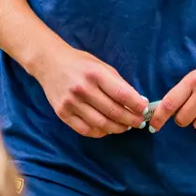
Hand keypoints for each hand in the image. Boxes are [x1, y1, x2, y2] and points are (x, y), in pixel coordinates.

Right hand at [34, 41, 148, 137]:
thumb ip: (118, 83)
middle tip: (140, 123)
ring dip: (117, 128)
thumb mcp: (101, 65)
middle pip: (113, 112)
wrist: (49, 63)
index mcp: (95, 74)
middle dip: (131, 119)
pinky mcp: (62, 113)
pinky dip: (100, 132)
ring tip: (126, 127)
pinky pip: (85, 130)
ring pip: (101, 124)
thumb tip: (137, 101)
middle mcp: (82, 88)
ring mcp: (71, 102)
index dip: (136, 105)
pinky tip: (107, 129)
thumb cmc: (80, 63)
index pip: (121, 94)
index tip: (146, 110)